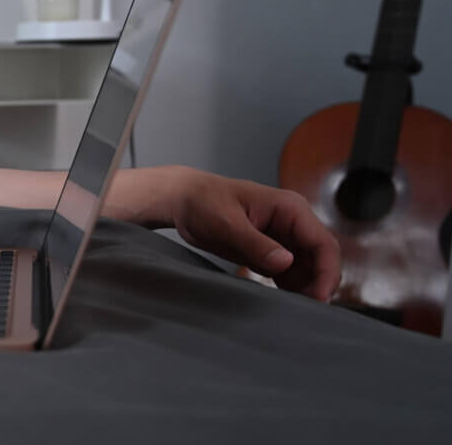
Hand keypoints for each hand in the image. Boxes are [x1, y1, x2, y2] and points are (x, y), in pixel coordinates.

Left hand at [154, 167, 340, 300]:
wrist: (182, 201)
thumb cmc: (202, 202)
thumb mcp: (227, 224)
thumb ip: (256, 244)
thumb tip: (286, 263)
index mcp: (290, 208)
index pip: (323, 243)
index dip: (328, 272)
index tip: (320, 298)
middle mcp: (292, 223)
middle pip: (321, 258)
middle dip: (319, 284)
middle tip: (307, 310)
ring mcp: (282, 238)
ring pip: (308, 268)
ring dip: (305, 288)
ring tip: (294, 310)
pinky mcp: (270, 251)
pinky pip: (289, 273)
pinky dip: (290, 288)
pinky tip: (283, 302)